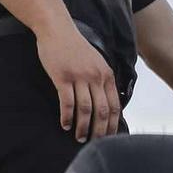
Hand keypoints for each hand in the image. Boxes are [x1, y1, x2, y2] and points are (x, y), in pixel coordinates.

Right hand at [37, 22, 120, 141]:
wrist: (57, 30)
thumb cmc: (75, 48)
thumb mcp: (96, 62)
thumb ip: (101, 79)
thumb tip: (105, 102)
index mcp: (106, 74)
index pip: (115, 105)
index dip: (113, 124)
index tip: (110, 137)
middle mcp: (96, 77)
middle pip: (102, 111)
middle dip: (100, 130)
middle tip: (95, 142)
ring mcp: (80, 77)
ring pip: (86, 109)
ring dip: (83, 127)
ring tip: (80, 137)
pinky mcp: (63, 77)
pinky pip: (68, 103)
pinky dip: (67, 117)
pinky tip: (65, 125)